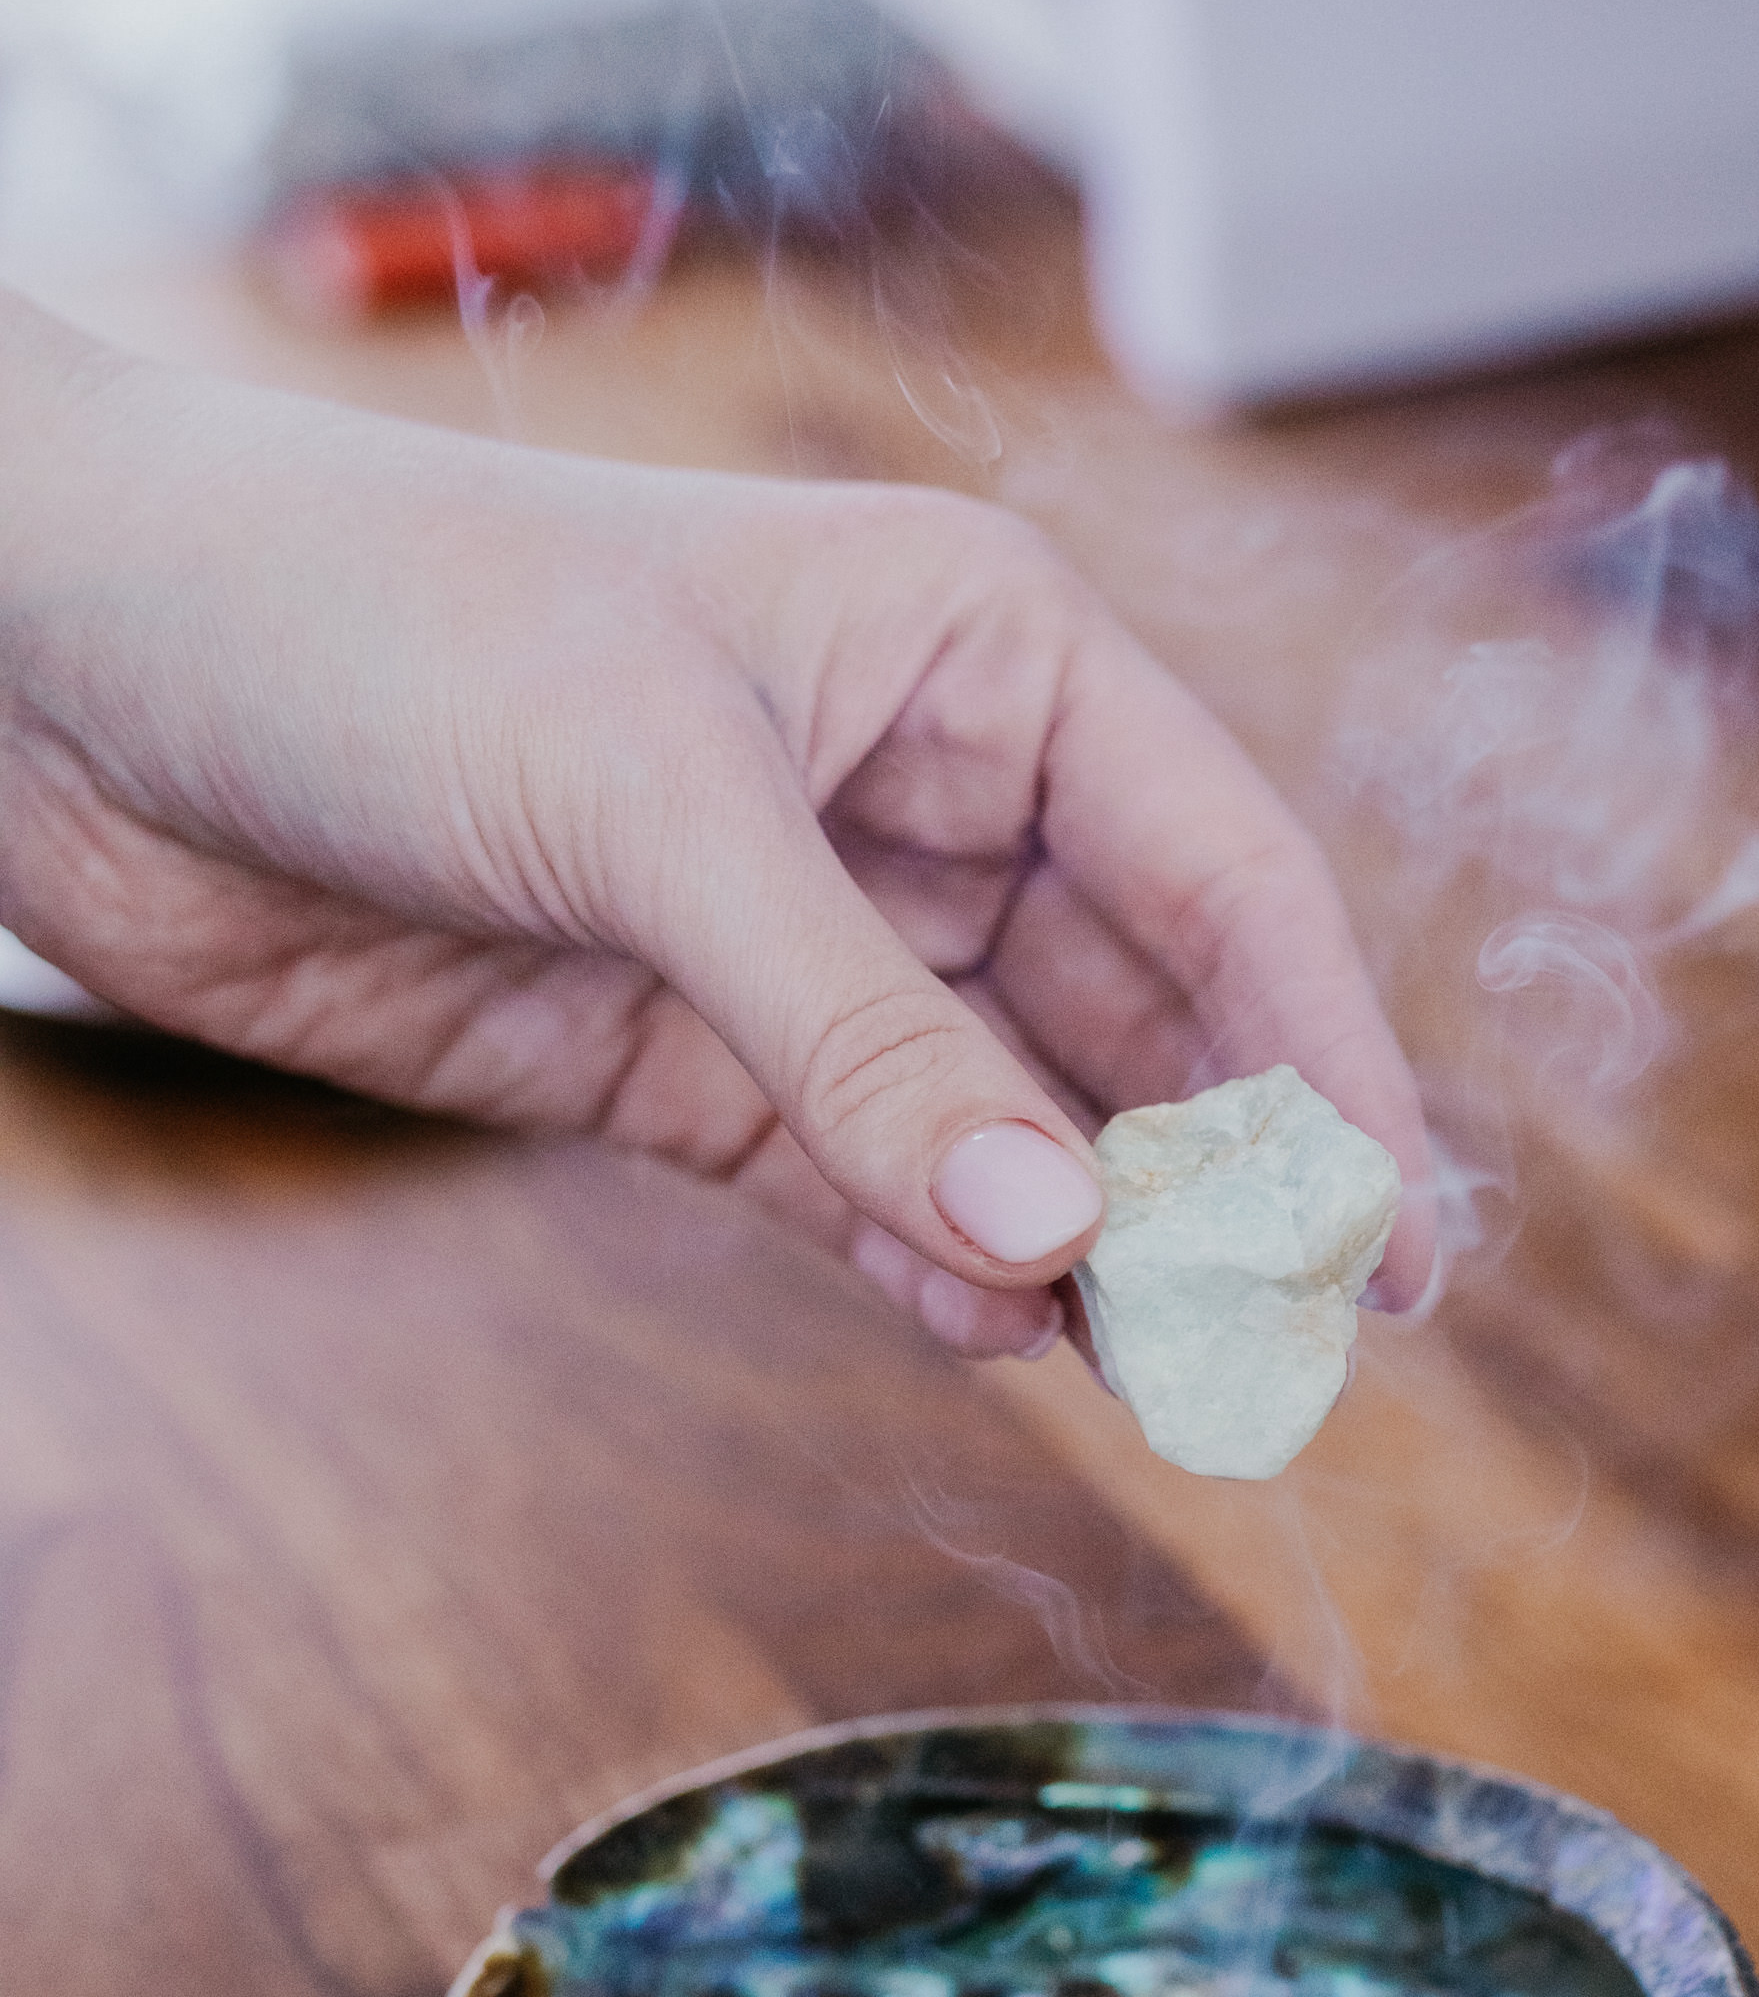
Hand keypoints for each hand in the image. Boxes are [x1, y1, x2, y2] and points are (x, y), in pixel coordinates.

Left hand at [0, 292, 1433, 1353]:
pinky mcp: (683, 1056)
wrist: (65, 669)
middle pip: (1142, 1017)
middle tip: (1287, 1351)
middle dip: (1219, 1180)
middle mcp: (918, 790)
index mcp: (973, 651)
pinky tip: (1002, 1336)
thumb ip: (862, 1037)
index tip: (1388, 1235)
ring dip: (1091, 1250)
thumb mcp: (648, 807)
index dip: (1323, 1054)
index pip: (1220, 872)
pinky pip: (868, 1184)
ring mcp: (804, 937)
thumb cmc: (365, 614)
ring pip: (1017, 1123)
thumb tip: (1058, 1240)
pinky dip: (939, 1267)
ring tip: (1171, 1381)